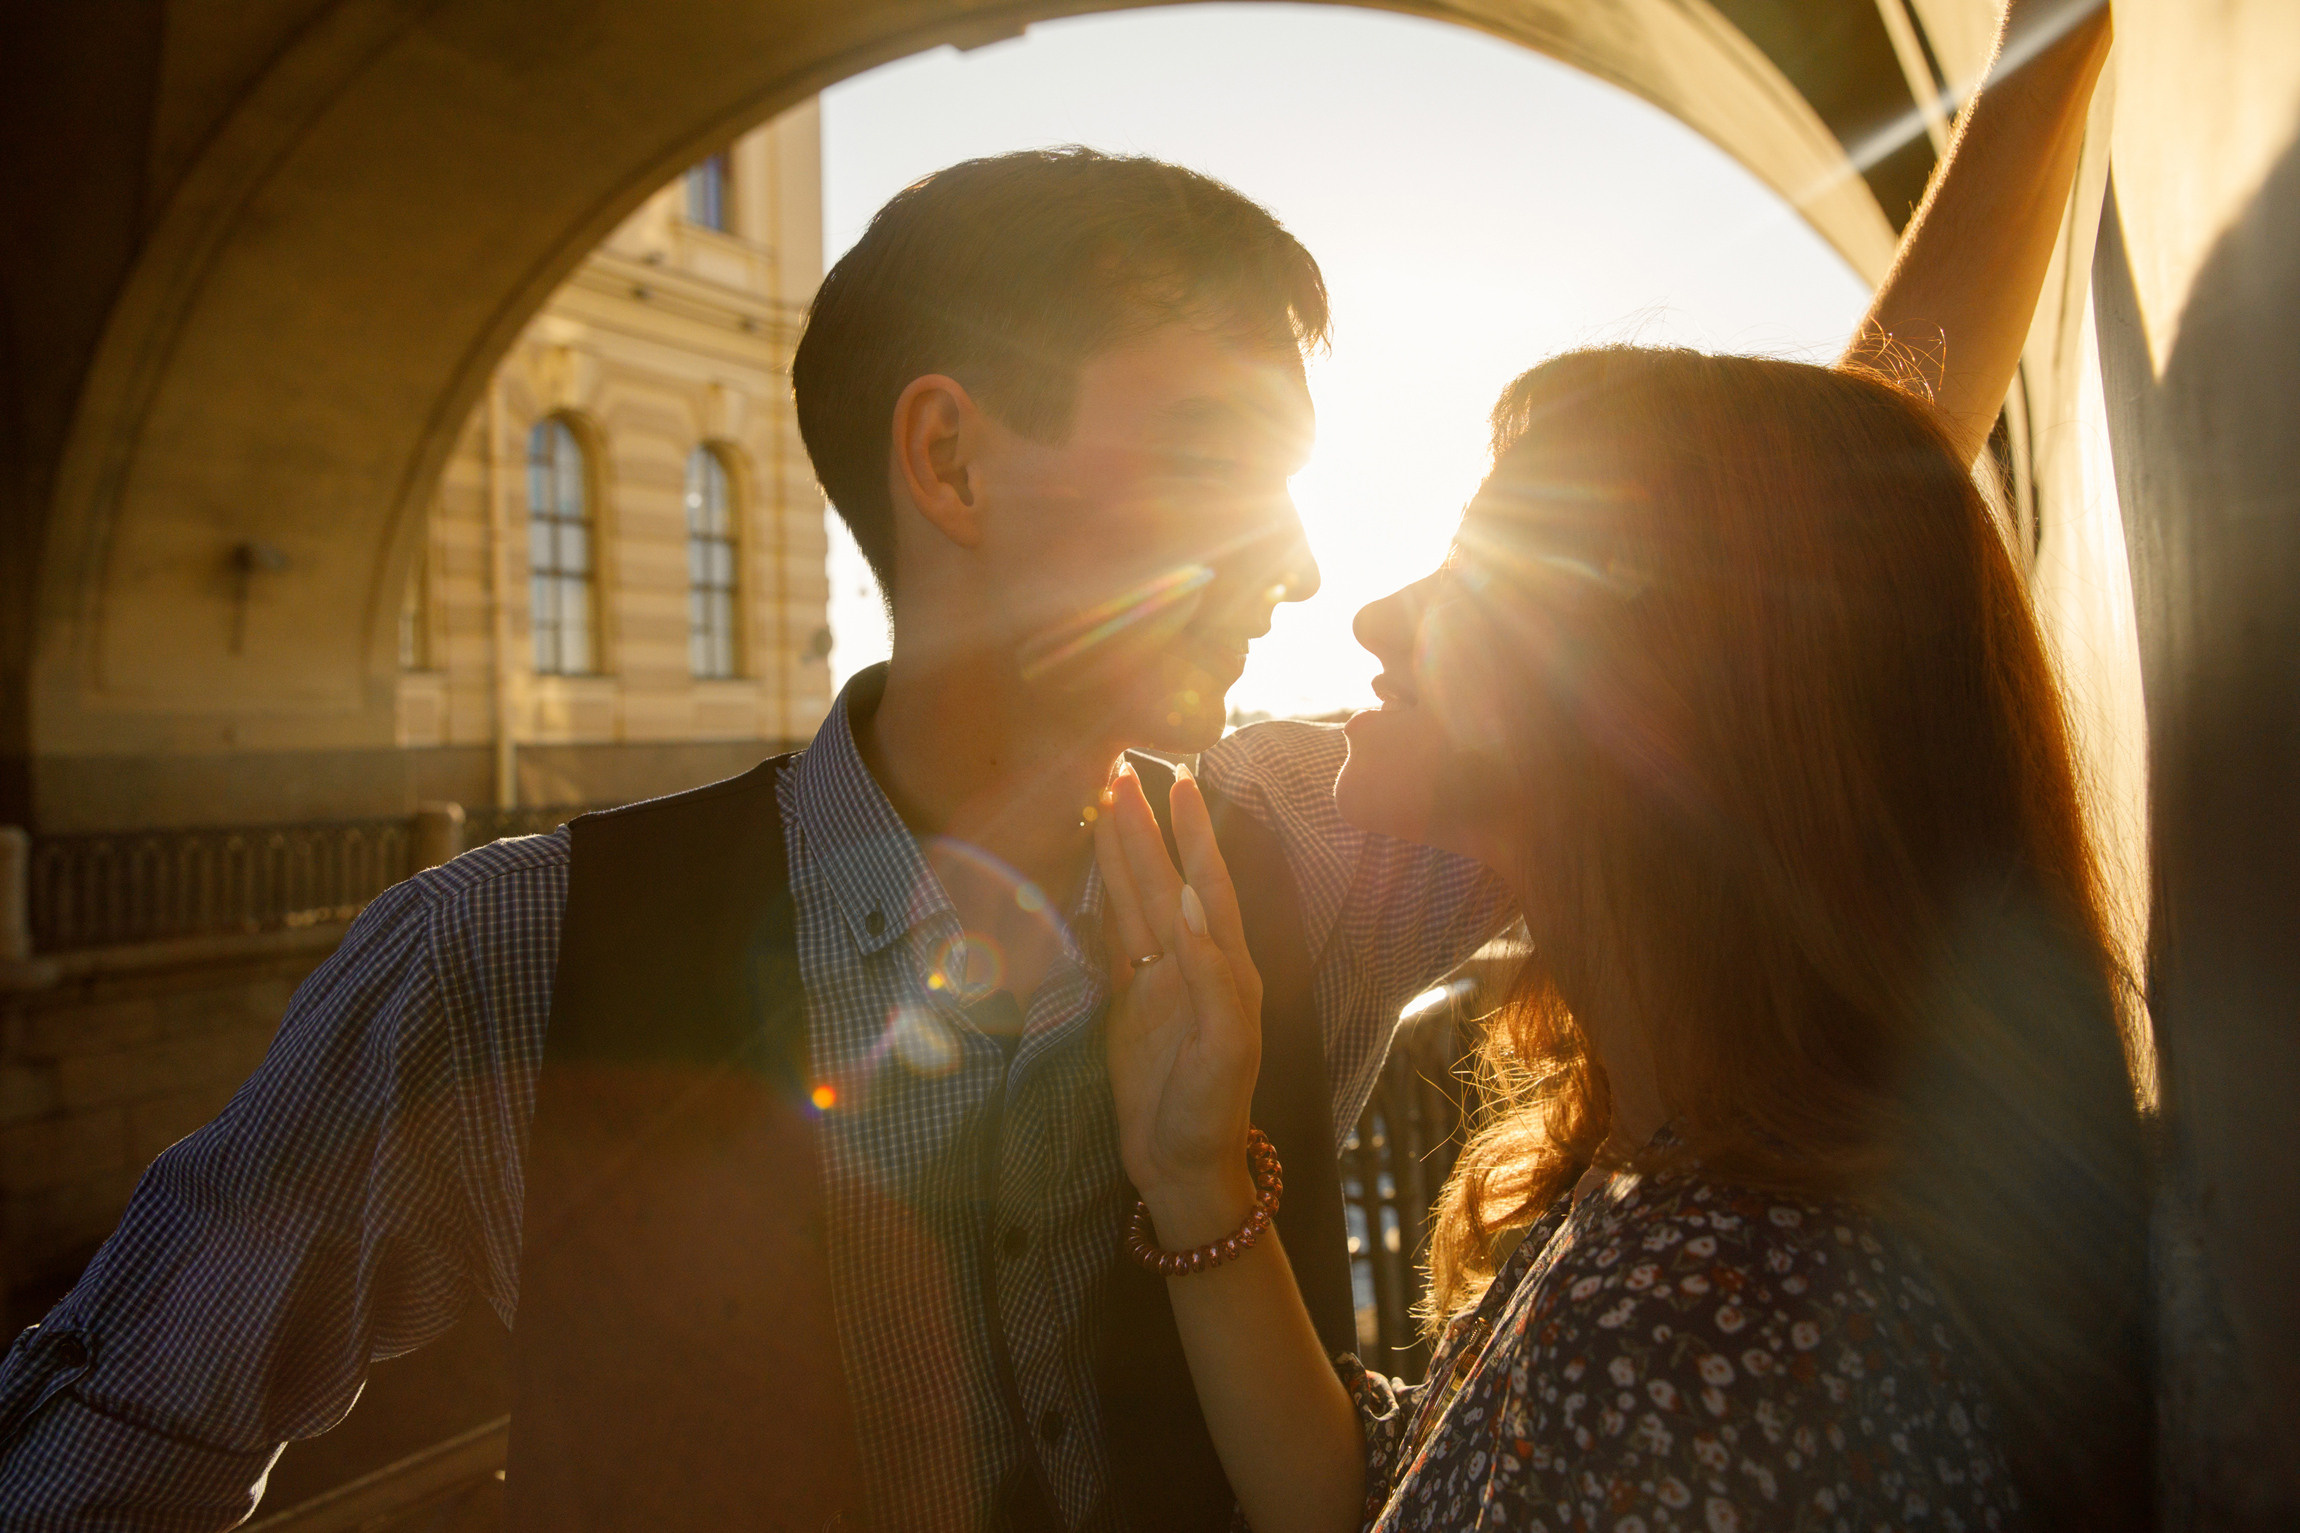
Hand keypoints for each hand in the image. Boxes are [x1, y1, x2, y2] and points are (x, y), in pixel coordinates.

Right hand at [1095, 760, 1265, 1244]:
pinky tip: (1094, 865)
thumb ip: (1210, 975)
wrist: (1183, 1167)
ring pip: (1136, 898)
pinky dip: (1102, 895)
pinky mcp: (1129, 1001)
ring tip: (1105, 801)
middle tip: (1121, 770)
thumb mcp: (1222, 1047)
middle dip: (1146, 825)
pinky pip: (1113, 935)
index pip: (1205, 884)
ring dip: (1122, 850)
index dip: (1192, 833)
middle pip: (1163, 878)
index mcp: (1226, 968)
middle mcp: (1194, 963)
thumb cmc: (1210, 1114)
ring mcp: (1160, 980)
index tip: (1180, 780)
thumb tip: (1187, 903)